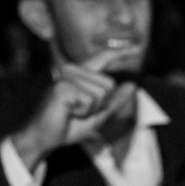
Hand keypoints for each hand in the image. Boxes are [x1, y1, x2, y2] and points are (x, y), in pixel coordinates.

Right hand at [11, 48, 138, 167]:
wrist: (45, 137)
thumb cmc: (69, 125)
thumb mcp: (99, 114)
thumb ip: (115, 100)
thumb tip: (132, 85)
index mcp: (81, 74)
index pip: (104, 58)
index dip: (122, 52)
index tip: (139, 48)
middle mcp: (73, 70)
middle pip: (109, 85)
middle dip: (101, 105)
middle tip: (80, 112)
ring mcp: (67, 77)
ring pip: (101, 94)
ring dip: (92, 110)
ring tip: (73, 112)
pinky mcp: (62, 87)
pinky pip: (90, 101)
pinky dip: (84, 113)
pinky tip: (68, 112)